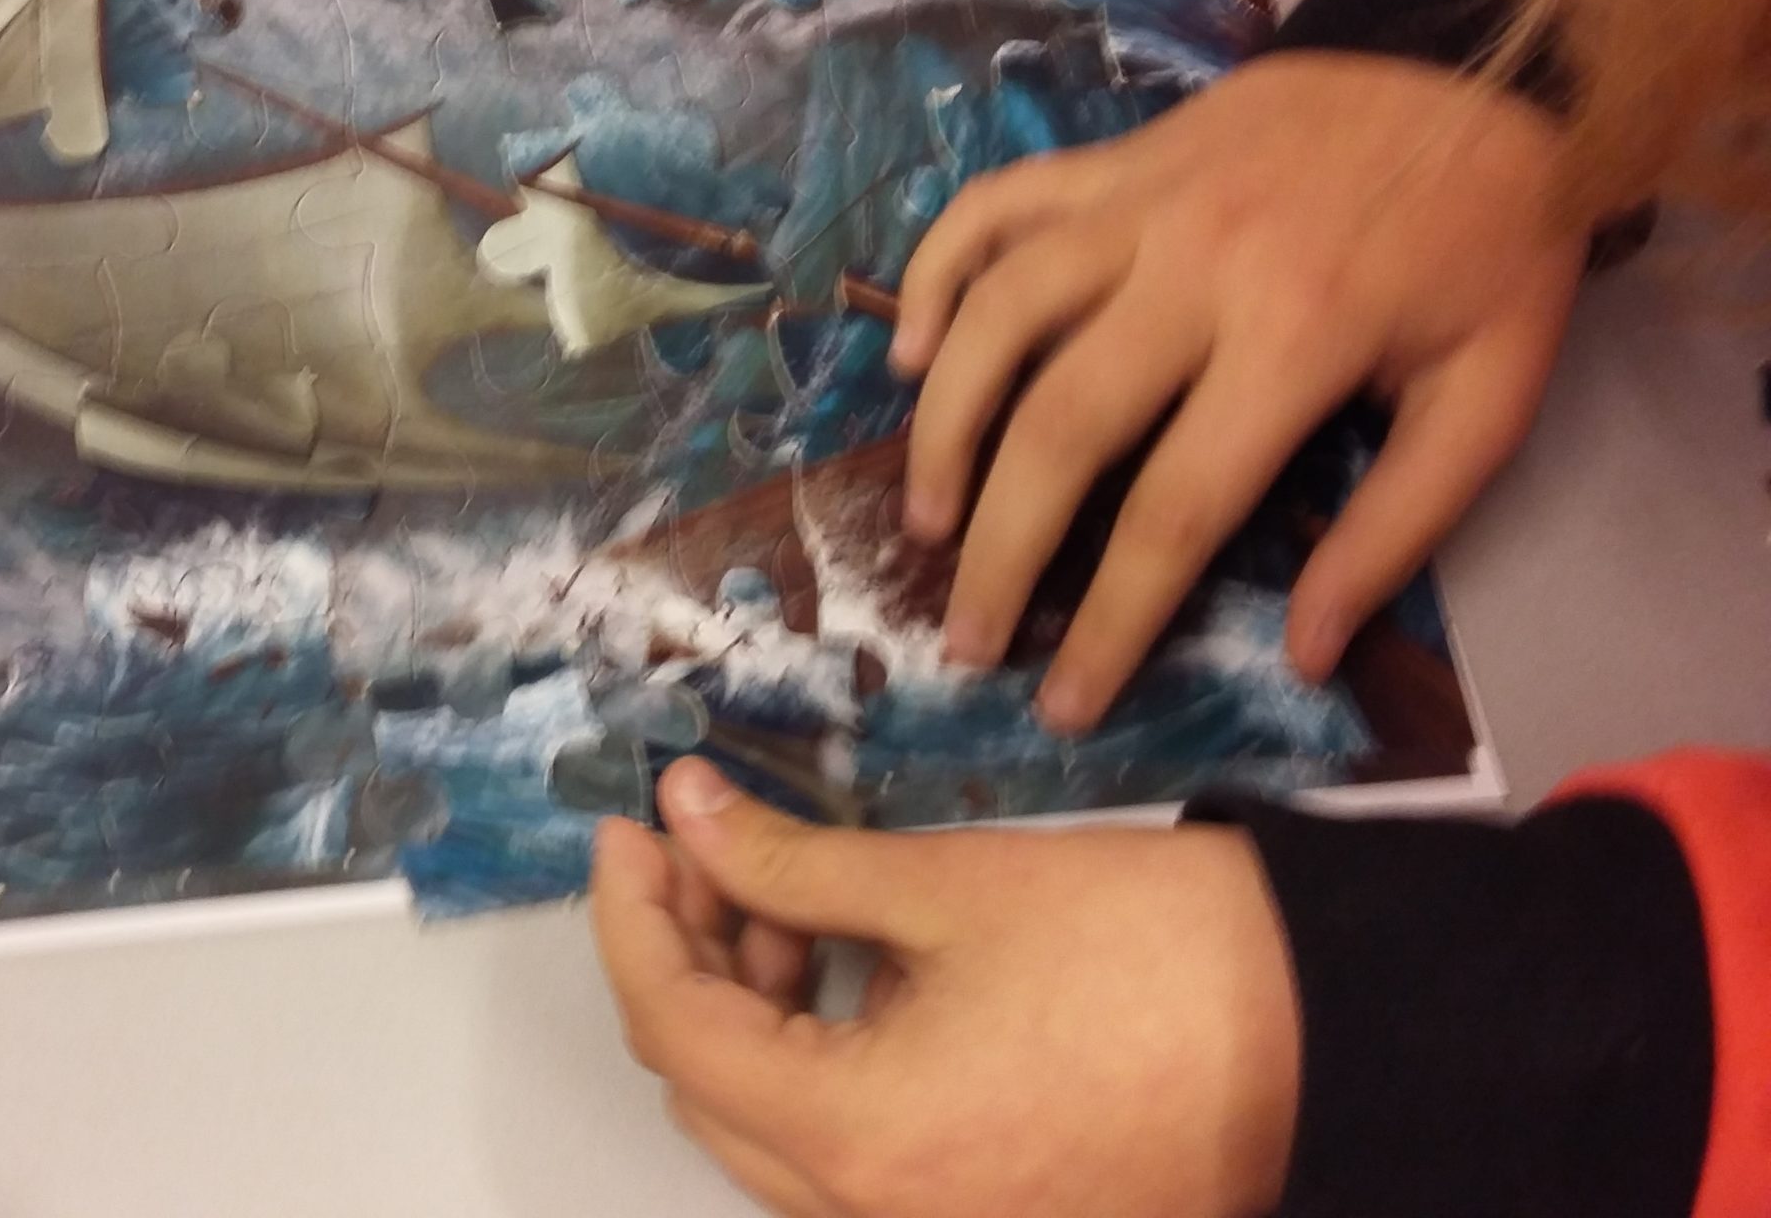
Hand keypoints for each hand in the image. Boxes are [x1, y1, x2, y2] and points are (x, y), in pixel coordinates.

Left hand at [592, 758, 1298, 1217]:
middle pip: (710, 1091)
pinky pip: (850, 1157)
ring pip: (773, 1131)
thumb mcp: (947, 888)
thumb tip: (689, 812)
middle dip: (689, 958)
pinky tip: (850, 967)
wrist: (1335, 1036)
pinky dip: (823, 1064)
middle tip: (707, 849)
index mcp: (858, 1140)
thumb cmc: (1159, 957)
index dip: (635, 916)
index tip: (634, 830)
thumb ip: (790, 861)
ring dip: (753, 1013)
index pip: (673, 1028)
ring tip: (788, 896)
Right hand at [888, 53, 1584, 730]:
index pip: (1173, 510)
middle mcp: (1195, 267)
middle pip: (1059, 426)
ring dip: (944, 424)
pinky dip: (935, 273)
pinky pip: (994, 206)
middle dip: (998, 550)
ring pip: (998, 314)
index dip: (1109, 621)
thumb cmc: (1489, 249)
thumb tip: (1303, 653)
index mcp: (1297, 337)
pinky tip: (913, 353)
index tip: (1064, 701)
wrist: (1482, 60)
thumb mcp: (1489, 397)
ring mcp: (1140, 200)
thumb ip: (1397, 527)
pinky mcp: (1112, 158)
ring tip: (925, 516)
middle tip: (966, 638)